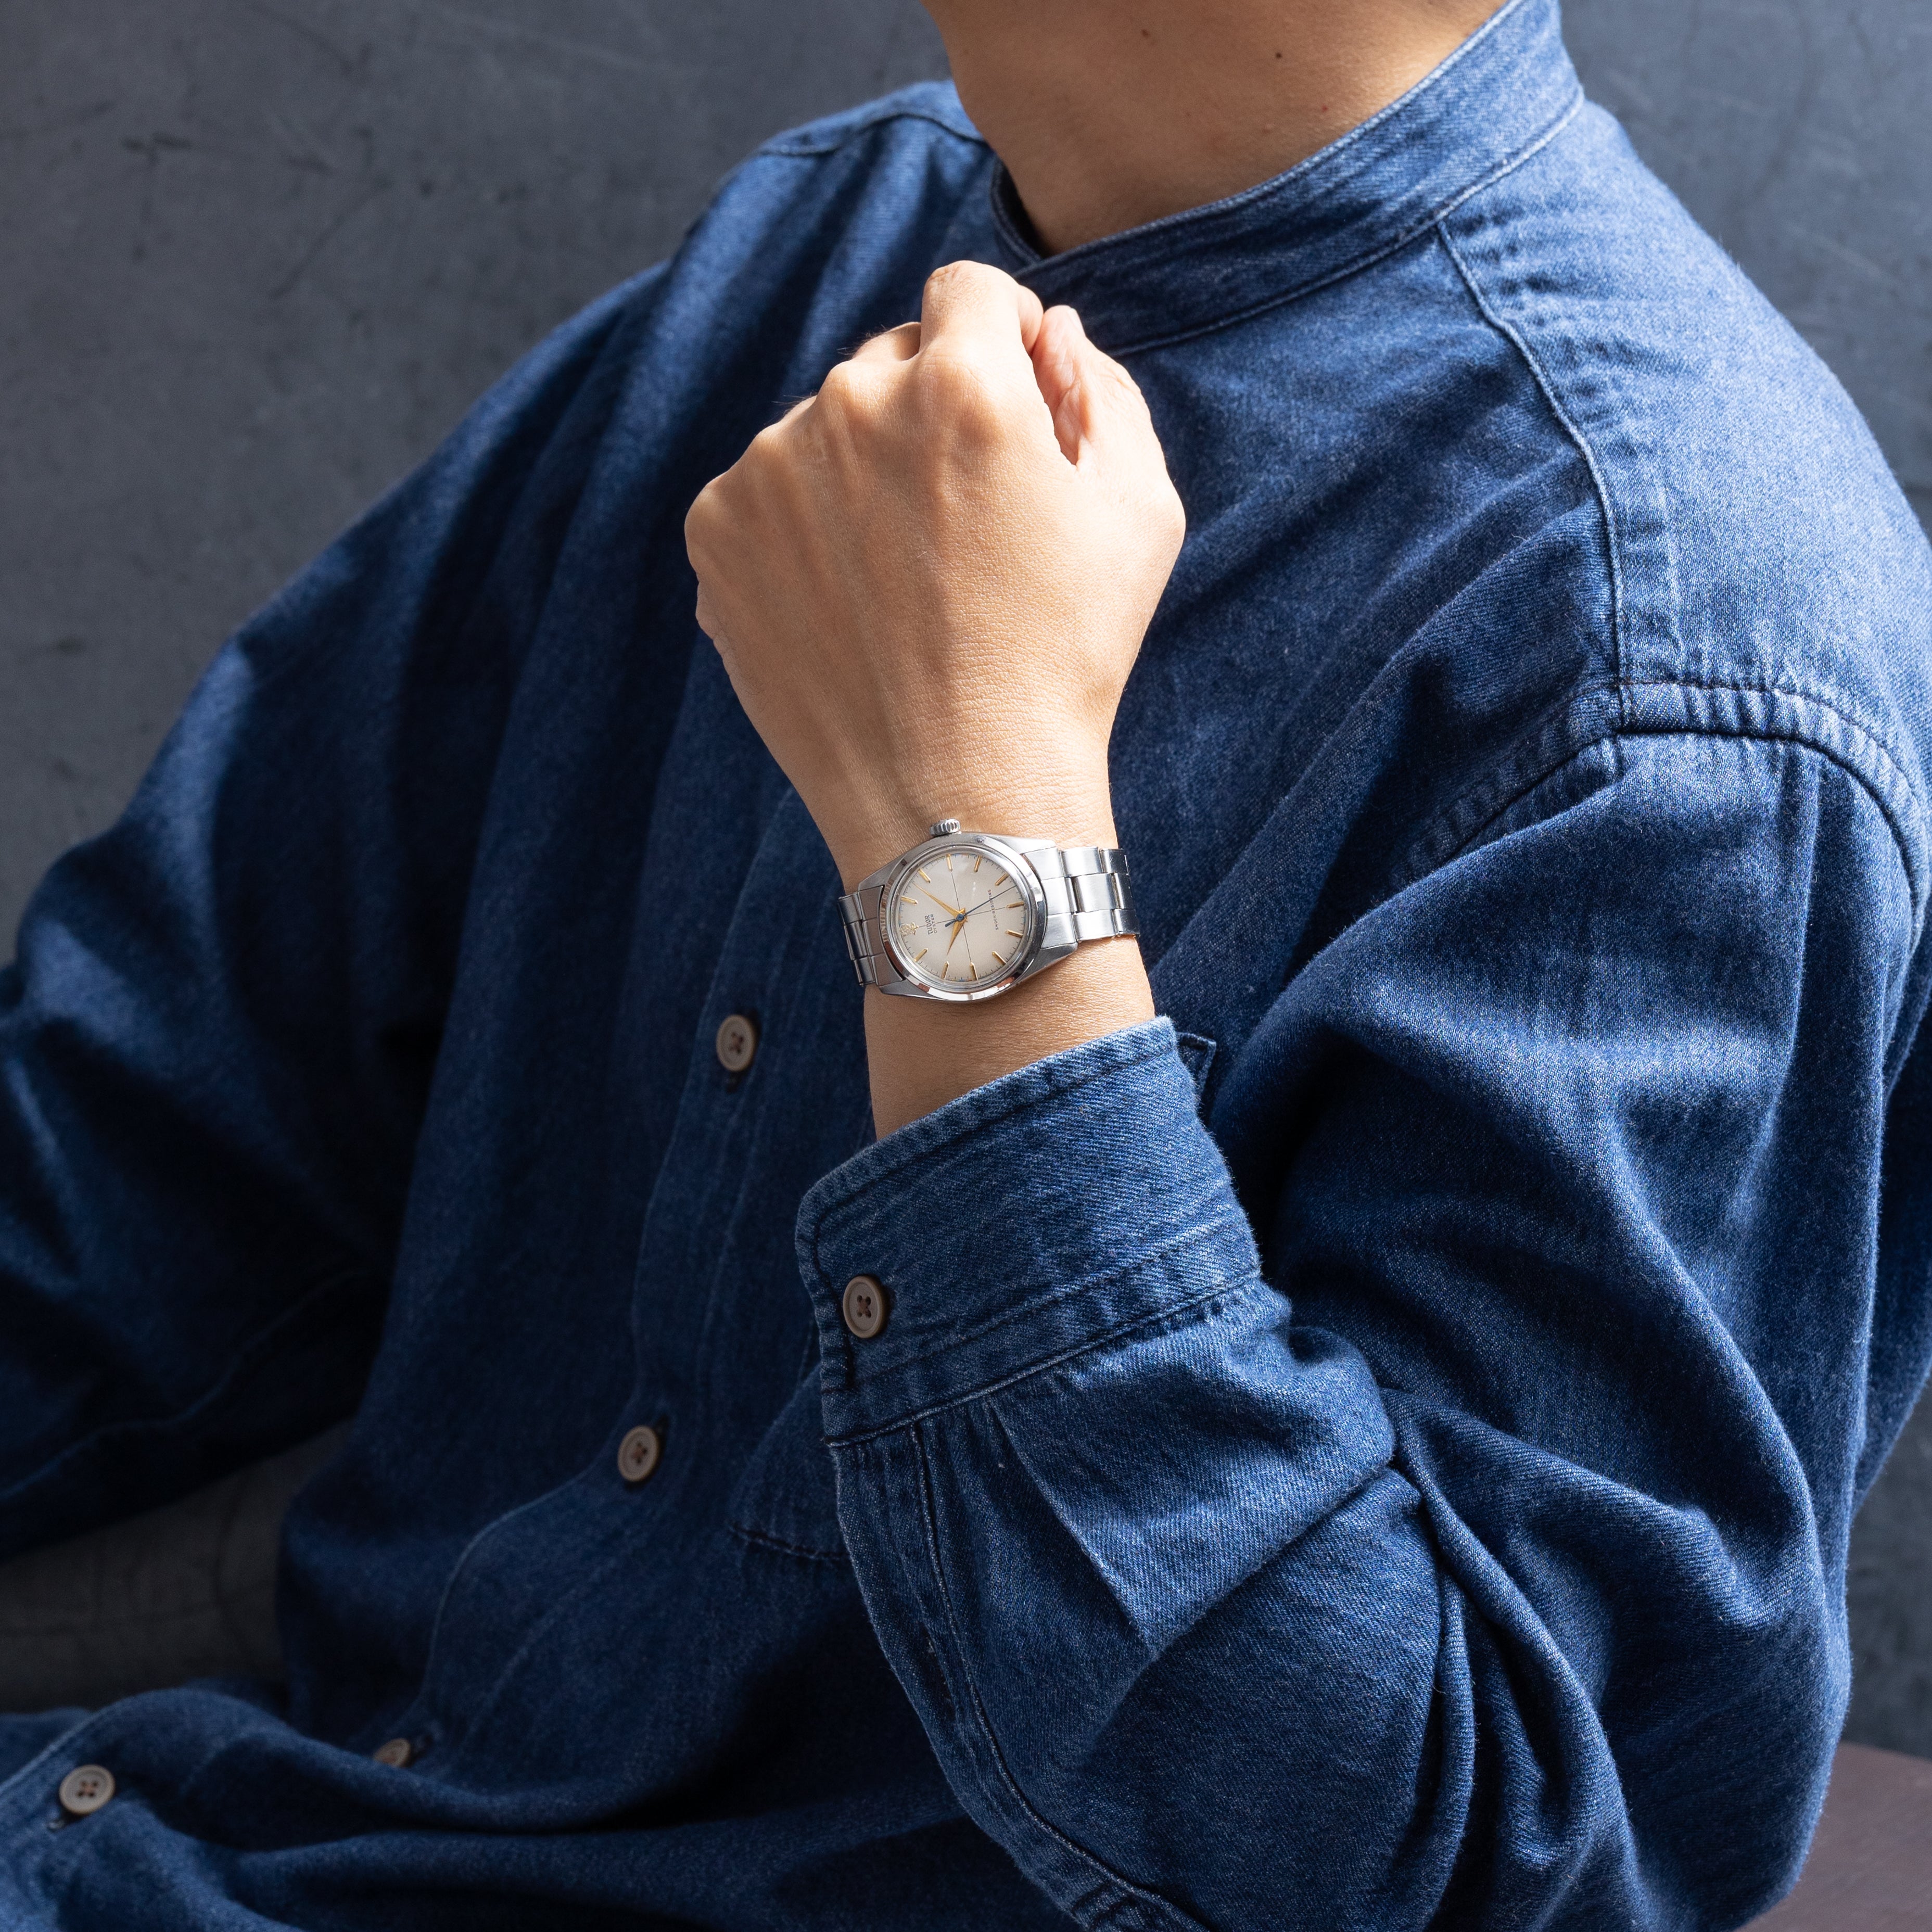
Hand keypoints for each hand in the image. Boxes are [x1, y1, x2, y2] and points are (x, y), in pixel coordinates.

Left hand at [684, 260, 1184, 891]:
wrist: (956, 799)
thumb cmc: (1065, 661)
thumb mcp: (1139, 514)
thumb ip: (1102, 389)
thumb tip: (1050, 331)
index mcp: (961, 382)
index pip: (970, 290)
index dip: (1001, 344)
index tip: (1011, 411)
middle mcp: (850, 401)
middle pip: (891, 358)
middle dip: (930, 413)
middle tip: (965, 527)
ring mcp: (768, 469)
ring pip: (824, 430)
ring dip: (862, 475)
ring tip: (905, 585)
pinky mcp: (717, 532)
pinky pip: (767, 495)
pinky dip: (803, 533)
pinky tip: (849, 607)